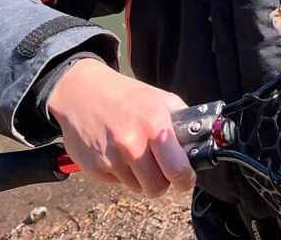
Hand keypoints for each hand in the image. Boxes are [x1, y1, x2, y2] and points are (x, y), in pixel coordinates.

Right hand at [47, 58, 194, 196]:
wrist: (81, 92)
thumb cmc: (125, 95)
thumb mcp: (161, 99)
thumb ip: (183, 121)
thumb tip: (200, 142)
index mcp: (153, 125)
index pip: (177, 171)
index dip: (185, 179)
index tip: (186, 178)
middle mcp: (131, 145)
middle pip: (156, 188)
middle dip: (162, 180)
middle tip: (159, 166)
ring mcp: (110, 159)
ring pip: (137, 188)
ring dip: (140, 177)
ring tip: (135, 153)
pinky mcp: (93, 168)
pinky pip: (117, 183)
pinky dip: (121, 173)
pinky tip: (117, 152)